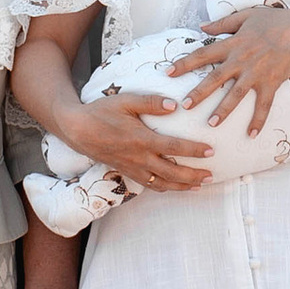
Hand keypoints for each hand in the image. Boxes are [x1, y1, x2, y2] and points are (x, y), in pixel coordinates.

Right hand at [64, 89, 209, 191]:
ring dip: (183, 185)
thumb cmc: (101, 112)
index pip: (174, 147)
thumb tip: (175, 105)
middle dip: (194, 175)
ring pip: (163, 183)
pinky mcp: (127, 172)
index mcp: (141, 139)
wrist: (77, 130)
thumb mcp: (126, 101)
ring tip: (200, 185)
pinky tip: (175, 186)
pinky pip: (150, 185)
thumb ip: (151, 102)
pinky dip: (166, 188)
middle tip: (212, 175)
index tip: (211, 151)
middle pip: (173, 172)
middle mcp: (139, 158)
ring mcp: (133, 168)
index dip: (194, 150)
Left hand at [167, 4, 289, 137]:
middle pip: (215, 78)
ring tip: (211, 124)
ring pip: (236, 95)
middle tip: (185, 106)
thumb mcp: (246, 15)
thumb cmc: (274, 20)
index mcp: (233, 44)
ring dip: (224, 110)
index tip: (168, 73)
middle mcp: (241, 60)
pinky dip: (258, 120)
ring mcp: (256, 74)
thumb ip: (222, 23)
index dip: (184, 64)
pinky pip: (263, 105)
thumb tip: (201, 27)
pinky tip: (251, 135)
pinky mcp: (271, 83)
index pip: (203, 54)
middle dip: (199, 93)